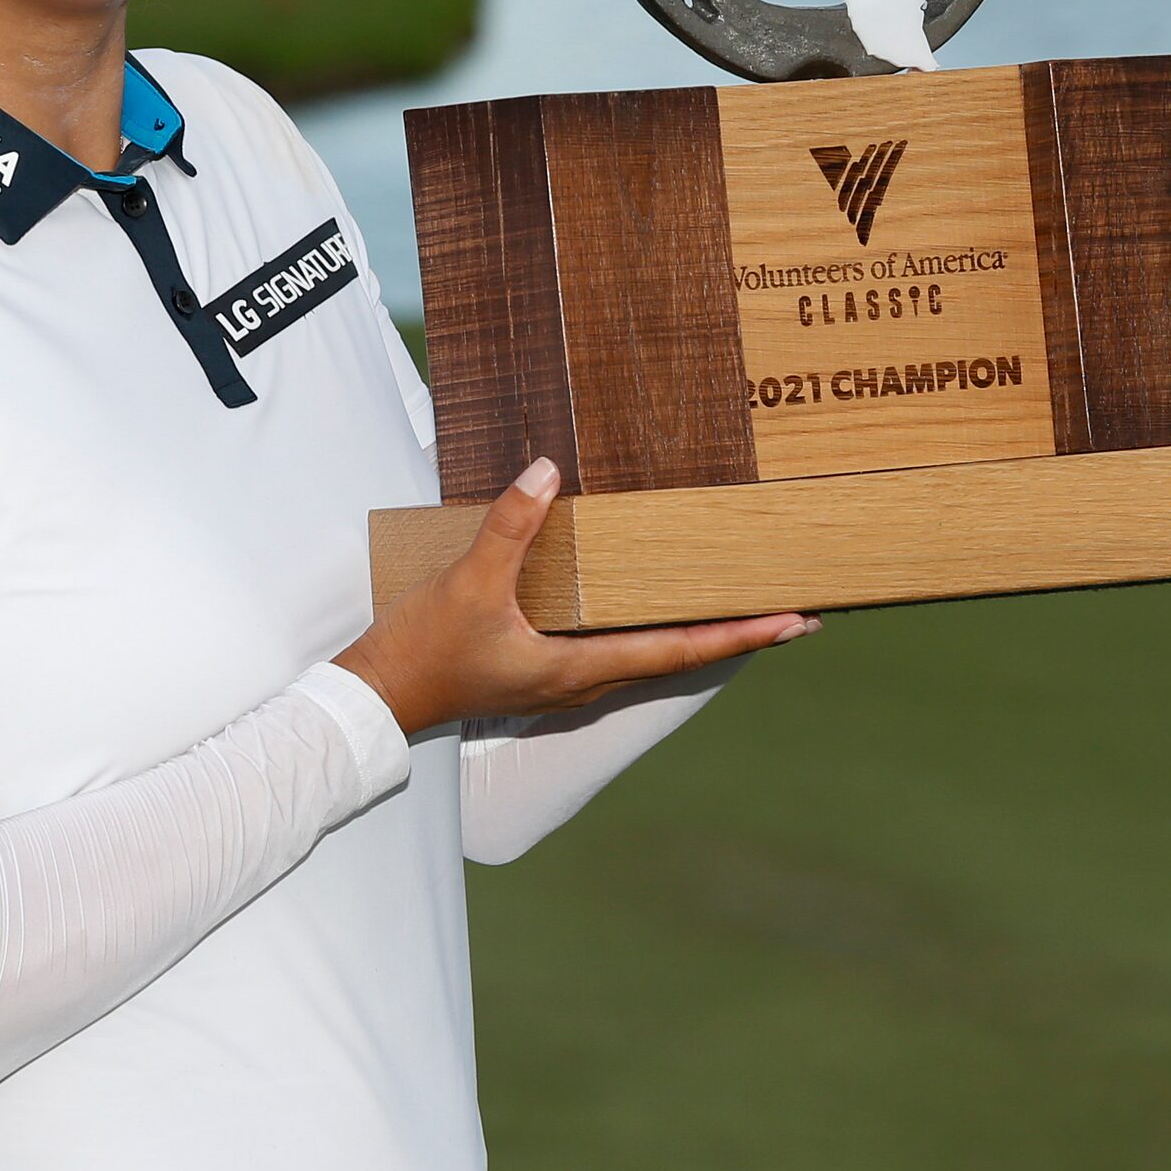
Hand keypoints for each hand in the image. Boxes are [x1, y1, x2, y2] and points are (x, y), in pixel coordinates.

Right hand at [333, 456, 821, 736]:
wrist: (377, 698)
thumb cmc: (424, 652)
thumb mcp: (467, 583)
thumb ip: (509, 528)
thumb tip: (546, 472)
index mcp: (580, 669)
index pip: (680, 650)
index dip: (740, 634)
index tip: (792, 620)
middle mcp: (584, 679)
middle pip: (679, 654)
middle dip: (735, 631)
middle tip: (791, 608)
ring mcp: (565, 676)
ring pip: (650, 651)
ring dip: (697, 628)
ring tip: (738, 600)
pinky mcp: (543, 665)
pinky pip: (616, 643)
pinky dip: (651, 622)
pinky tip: (651, 598)